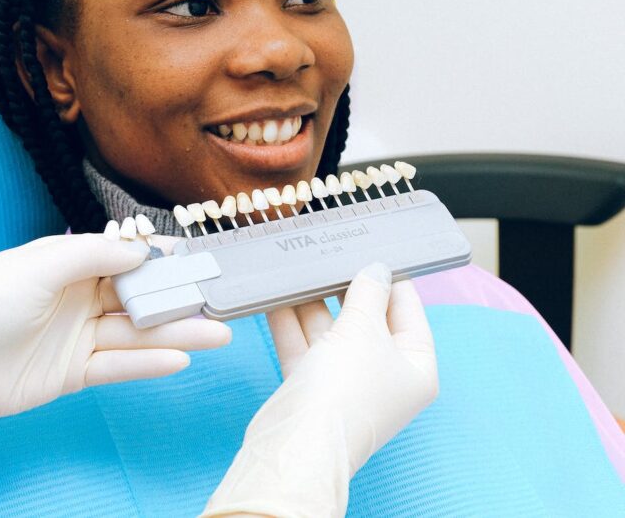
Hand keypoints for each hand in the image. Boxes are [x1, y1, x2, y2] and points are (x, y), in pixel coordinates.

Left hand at [0, 233, 231, 428]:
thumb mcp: (37, 267)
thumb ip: (91, 255)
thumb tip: (138, 248)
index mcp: (63, 263)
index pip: (122, 256)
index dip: (159, 256)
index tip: (197, 254)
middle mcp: (74, 297)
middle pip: (136, 295)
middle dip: (177, 296)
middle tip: (220, 296)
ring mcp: (75, 336)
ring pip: (135, 333)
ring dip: (176, 332)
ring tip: (218, 331)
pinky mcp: (71, 373)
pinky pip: (118, 366)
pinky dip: (148, 364)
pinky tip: (181, 358)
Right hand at [202, 263, 437, 516]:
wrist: (299, 442)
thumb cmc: (347, 388)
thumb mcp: (364, 329)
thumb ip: (368, 294)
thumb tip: (375, 269)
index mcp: (415, 367)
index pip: (409, 312)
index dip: (392, 280)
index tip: (373, 249)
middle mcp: (383, 375)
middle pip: (367, 320)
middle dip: (345, 289)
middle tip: (331, 252)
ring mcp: (345, 381)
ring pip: (330, 331)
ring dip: (313, 302)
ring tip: (300, 267)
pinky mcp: (310, 386)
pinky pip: (303, 345)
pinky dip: (291, 322)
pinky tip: (276, 294)